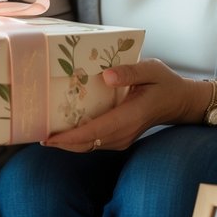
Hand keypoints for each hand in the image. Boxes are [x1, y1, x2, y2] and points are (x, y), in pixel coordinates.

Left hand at [43, 59, 202, 152]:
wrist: (180, 101)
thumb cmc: (165, 82)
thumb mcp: (152, 70)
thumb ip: (131, 72)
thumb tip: (107, 76)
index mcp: (131, 116)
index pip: (95, 131)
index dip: (70, 137)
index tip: (49, 137)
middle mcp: (124, 133)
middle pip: (87, 144)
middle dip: (62, 143)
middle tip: (36, 135)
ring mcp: (122, 138)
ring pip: (90, 146)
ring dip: (68, 143)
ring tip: (44, 133)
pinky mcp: (120, 138)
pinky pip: (95, 142)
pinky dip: (78, 140)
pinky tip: (63, 132)